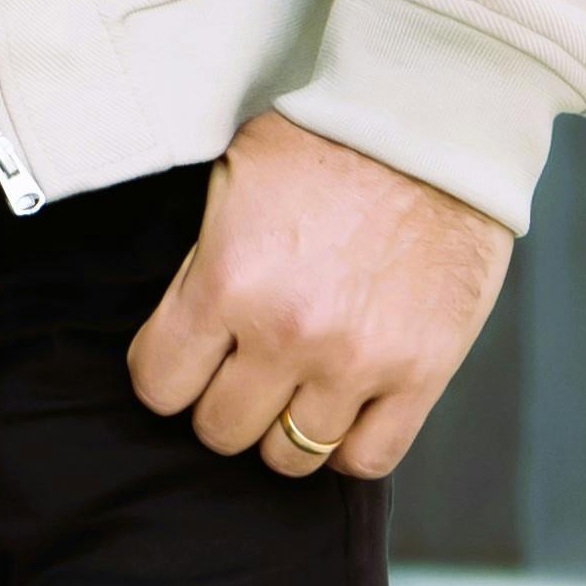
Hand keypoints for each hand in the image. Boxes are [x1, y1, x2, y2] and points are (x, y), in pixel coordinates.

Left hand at [126, 109, 514, 481]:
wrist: (426, 127)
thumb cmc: (321, 141)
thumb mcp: (228, 187)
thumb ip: (204, 268)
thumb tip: (186, 329)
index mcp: (227, 282)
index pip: (160, 384)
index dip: (166, 376)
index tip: (183, 363)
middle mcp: (287, 334)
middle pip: (222, 430)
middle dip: (222, 405)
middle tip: (240, 375)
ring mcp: (357, 361)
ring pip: (292, 455)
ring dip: (284, 430)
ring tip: (293, 392)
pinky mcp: (422, 373)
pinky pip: (371, 458)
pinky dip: (349, 448)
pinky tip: (343, 414)